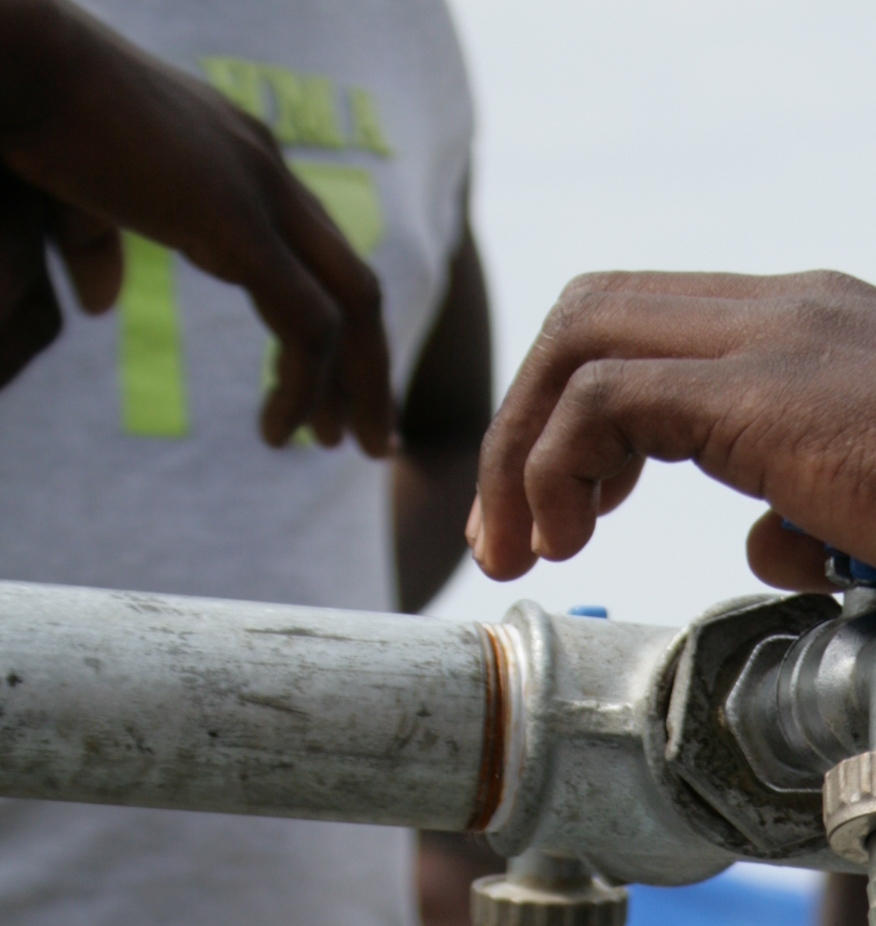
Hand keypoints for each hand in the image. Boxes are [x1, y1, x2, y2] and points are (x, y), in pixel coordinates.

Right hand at [0, 0, 391, 445]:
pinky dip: (304, 385)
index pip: (316, 251)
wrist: (16, 60)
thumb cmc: (30, 116)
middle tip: (371, 438)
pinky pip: (305, 323)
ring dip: (356, 386)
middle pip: (352, 280)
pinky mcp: (237, 220)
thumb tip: (101, 303)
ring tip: (342, 447)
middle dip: (369, 367)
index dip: (335, 327)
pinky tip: (281, 432)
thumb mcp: (77, 192)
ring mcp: (259, 188)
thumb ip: (100, 244)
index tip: (333, 394)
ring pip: (351, 304)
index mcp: (236, 155)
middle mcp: (264, 165)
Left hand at [470, 267, 875, 597]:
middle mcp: (787, 311)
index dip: (593, 417)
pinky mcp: (756, 395)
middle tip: (516, 529)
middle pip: (600, 314)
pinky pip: (604, 401)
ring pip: (582, 341)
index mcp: (823, 330)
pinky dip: (555, 465)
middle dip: (531, 422)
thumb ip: (820, 519)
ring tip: (521, 544)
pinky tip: (564, 534)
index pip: (665, 329)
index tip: (579, 507)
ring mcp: (770, 341)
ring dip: (526, 447)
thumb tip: (765, 547)